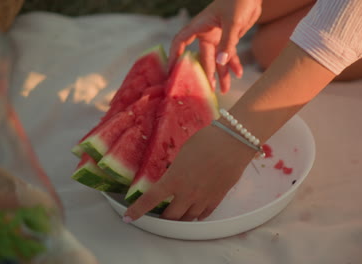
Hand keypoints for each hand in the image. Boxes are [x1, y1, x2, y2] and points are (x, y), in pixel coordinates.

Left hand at [124, 124, 255, 221]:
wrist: (233, 143)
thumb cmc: (207, 141)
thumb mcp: (183, 153)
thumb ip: (176, 169)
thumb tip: (175, 175)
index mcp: (174, 179)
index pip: (150, 200)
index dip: (137, 211)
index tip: (128, 217)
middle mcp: (187, 193)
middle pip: (170, 216)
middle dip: (163, 218)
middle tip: (160, 214)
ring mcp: (203, 198)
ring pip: (188, 218)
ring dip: (180, 218)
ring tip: (177, 215)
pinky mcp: (217, 198)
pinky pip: (204, 214)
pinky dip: (197, 215)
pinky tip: (195, 211)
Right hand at [168, 0, 261, 92]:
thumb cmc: (239, 0)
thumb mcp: (233, 21)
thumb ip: (228, 42)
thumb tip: (221, 62)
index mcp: (201, 26)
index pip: (181, 41)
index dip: (174, 56)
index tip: (172, 71)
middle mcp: (207, 33)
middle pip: (203, 57)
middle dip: (206, 74)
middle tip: (208, 91)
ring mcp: (219, 36)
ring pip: (218, 59)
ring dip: (222, 73)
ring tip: (225, 90)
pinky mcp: (230, 38)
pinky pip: (230, 54)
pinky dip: (234, 64)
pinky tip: (238, 73)